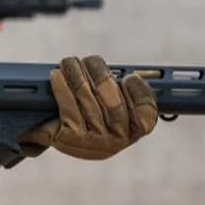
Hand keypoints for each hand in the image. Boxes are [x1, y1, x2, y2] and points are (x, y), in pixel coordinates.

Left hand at [19, 56, 158, 160]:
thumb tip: (125, 72)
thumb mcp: (111, 97)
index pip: (146, 113)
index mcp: (134, 128)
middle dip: (100, 76)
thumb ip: (121, 86)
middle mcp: (118, 139)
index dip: (140, 94)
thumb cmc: (90, 112)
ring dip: (76, 75)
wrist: (62, 134)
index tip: (130, 77)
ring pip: (88, 100)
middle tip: (89, 61)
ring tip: (68, 63)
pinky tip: (57, 76)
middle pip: (114, 103)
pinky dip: (62, 89)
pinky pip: (68, 109)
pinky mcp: (71, 140)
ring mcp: (95, 143)